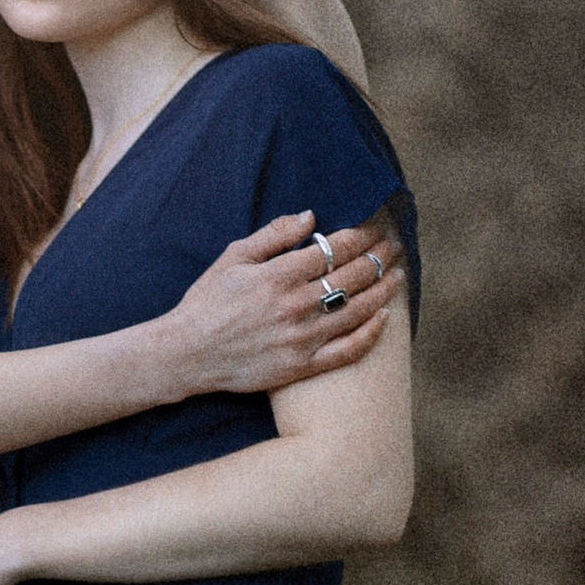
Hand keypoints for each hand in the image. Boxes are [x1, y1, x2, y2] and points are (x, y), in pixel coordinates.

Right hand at [165, 209, 400, 396]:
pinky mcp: (301, 367)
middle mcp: (294, 306)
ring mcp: (301, 339)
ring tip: (398, 275)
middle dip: (379, 257)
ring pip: (357, 310)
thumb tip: (311, 217)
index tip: (376, 229)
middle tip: (394, 247)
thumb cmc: (207, 301)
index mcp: (278, 275)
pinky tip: (383, 317)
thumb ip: (274, 235)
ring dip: (384, 290)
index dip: (361, 236)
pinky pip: (348, 350)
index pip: (334, 249)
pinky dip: (371, 333)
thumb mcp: (233, 257)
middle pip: (353, 276)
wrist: (186, 353)